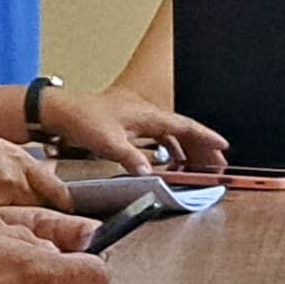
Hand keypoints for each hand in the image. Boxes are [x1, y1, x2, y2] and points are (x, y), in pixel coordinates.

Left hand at [40, 86, 226, 173]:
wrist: (61, 110)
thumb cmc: (83, 118)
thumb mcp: (109, 141)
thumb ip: (131, 158)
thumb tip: (149, 173)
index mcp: (148, 115)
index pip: (185, 126)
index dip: (206, 138)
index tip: (223, 147)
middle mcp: (147, 114)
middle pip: (183, 131)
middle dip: (202, 148)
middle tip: (216, 165)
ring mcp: (139, 118)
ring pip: (172, 134)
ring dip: (186, 150)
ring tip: (197, 167)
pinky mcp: (130, 124)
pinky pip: (159, 137)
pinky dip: (169, 149)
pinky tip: (170, 162)